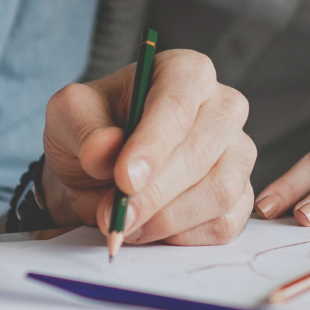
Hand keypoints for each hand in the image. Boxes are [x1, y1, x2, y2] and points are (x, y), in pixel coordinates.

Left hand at [41, 49, 254, 245]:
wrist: (101, 173)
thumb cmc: (91, 133)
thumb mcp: (68, 118)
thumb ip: (84, 130)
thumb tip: (104, 151)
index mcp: (184, 71)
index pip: (178, 103)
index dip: (153, 144)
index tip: (124, 179)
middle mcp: (222, 107)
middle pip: (201, 152)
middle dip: (154, 193)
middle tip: (114, 218)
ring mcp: (238, 152)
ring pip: (219, 191)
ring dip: (165, 219)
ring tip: (125, 223)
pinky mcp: (241, 195)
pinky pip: (224, 224)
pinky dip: (181, 237)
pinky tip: (151, 230)